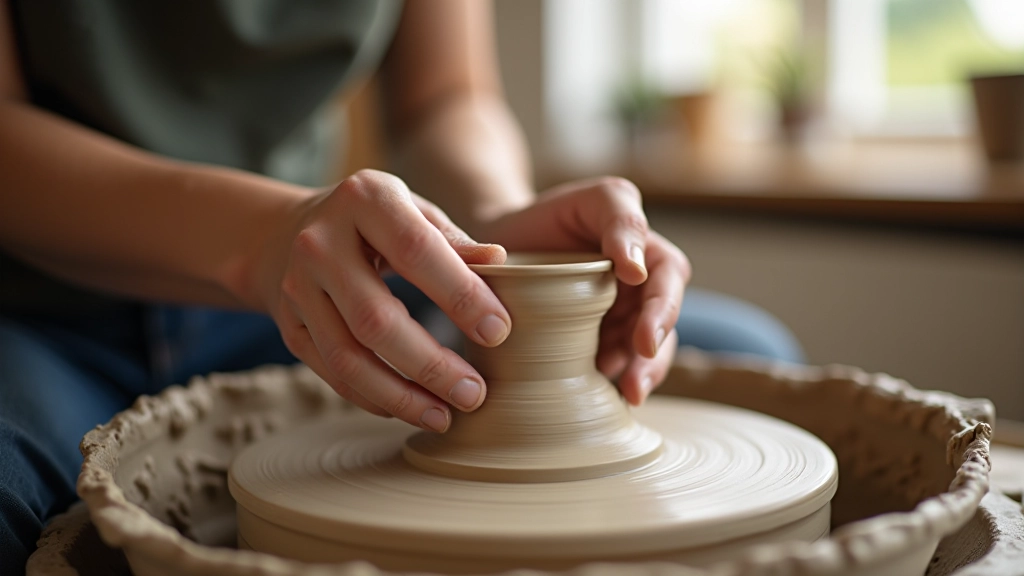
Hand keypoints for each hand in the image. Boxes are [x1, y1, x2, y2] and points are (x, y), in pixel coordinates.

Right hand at [255, 170, 511, 431]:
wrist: (286, 231)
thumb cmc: (374, 223)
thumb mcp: (413, 212)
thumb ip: (453, 241)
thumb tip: (500, 262)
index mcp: (364, 199)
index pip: (416, 251)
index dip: (460, 295)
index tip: (499, 332)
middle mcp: (321, 242)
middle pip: (376, 318)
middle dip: (431, 365)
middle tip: (474, 394)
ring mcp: (298, 287)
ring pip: (348, 357)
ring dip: (401, 395)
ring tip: (444, 416)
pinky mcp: (289, 325)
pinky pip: (332, 372)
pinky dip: (373, 397)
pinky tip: (409, 407)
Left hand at [478, 177, 690, 404]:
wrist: (505, 242)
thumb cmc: (550, 215)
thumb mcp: (591, 200)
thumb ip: (621, 219)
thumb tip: (637, 268)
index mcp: (648, 252)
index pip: (670, 280)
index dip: (663, 312)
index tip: (644, 340)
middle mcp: (642, 289)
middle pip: (663, 328)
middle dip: (653, 360)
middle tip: (634, 385)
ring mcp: (619, 319)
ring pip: (642, 355)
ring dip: (637, 377)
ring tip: (622, 395)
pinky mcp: (596, 343)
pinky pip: (611, 366)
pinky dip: (609, 382)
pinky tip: (598, 394)